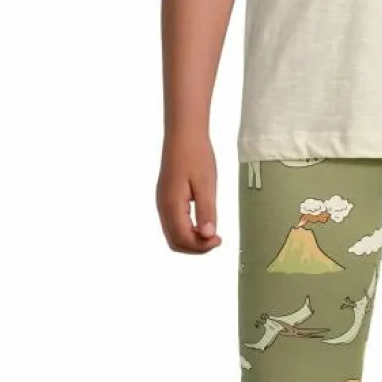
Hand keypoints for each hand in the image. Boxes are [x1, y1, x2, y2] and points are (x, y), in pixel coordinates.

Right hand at [157, 135, 222, 251]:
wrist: (183, 135)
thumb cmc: (196, 156)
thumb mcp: (206, 184)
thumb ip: (207, 211)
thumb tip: (208, 235)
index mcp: (172, 204)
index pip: (183, 238)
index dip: (202, 246)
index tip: (219, 239)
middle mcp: (163, 207)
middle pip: (175, 242)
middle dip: (196, 247)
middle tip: (217, 239)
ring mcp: (162, 203)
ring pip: (173, 235)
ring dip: (191, 241)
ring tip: (211, 234)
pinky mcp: (166, 199)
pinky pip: (173, 224)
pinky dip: (186, 231)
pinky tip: (202, 224)